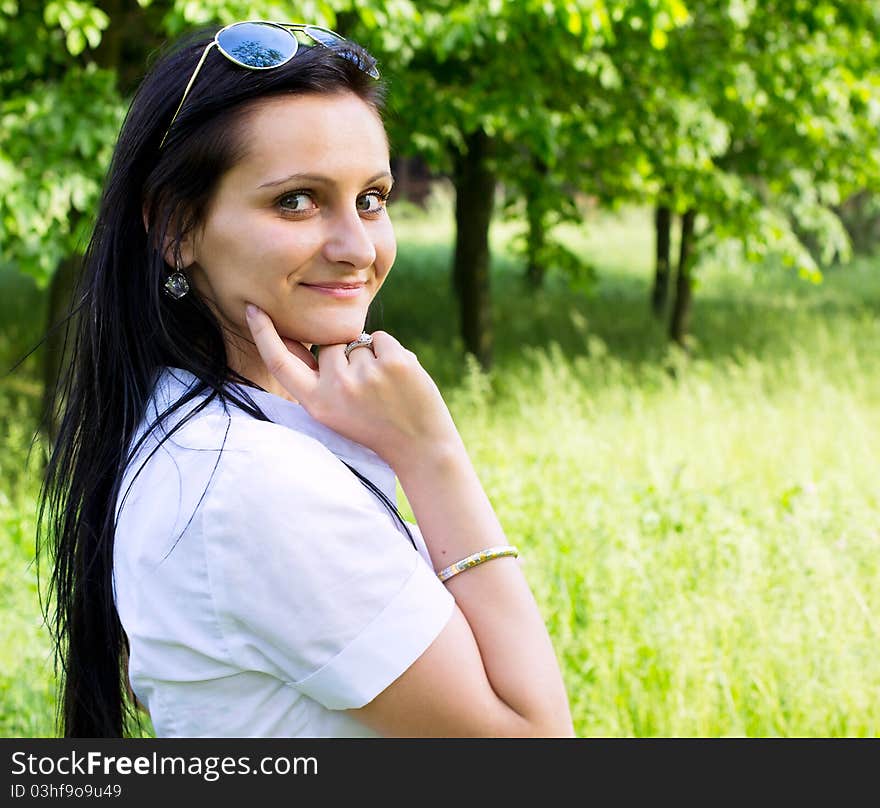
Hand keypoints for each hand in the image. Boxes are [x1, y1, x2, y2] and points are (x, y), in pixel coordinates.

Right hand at [244, 304, 460, 467]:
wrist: (421, 447)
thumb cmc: (375, 427)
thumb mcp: (334, 412)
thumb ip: (314, 378)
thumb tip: (294, 338)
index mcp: (316, 404)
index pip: (279, 362)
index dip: (263, 334)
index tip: (253, 308)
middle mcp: (337, 387)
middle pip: (327, 344)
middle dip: (345, 356)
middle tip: (367, 390)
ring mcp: (366, 373)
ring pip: (356, 341)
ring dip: (370, 357)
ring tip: (385, 389)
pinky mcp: (394, 362)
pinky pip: (381, 338)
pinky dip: (391, 353)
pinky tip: (398, 380)